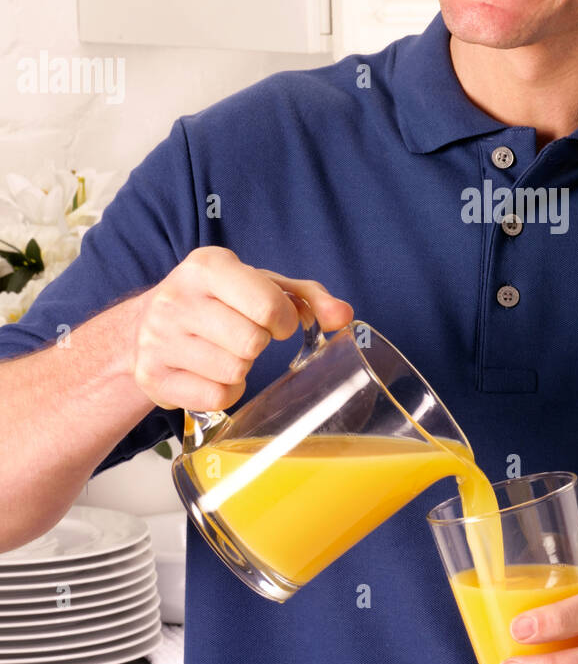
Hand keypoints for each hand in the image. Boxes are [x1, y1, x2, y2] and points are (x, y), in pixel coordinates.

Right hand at [130, 246, 353, 411]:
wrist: (145, 325)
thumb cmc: (218, 302)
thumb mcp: (260, 286)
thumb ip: (308, 297)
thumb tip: (344, 317)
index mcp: (206, 266)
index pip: (267, 304)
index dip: (284, 320)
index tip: (278, 322)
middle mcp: (176, 298)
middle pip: (251, 342)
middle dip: (259, 345)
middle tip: (247, 338)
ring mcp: (158, 339)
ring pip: (234, 372)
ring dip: (242, 369)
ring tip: (227, 352)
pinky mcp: (153, 376)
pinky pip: (215, 397)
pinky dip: (225, 392)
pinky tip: (212, 373)